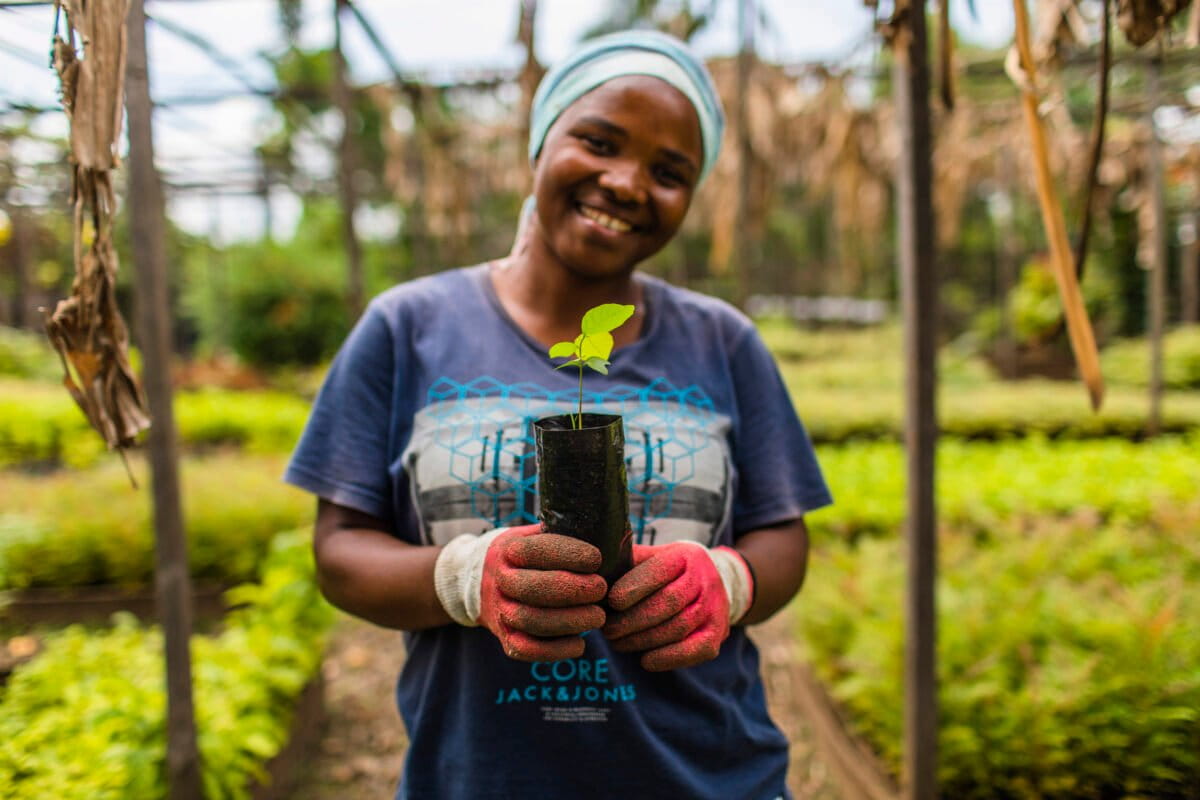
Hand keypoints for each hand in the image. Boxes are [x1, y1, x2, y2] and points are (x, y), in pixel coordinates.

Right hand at [435, 524, 606, 661]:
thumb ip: (559, 533)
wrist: (481, 582)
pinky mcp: (505, 638)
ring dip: (570, 621)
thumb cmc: (525, 557)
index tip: (596, 559)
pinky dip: (555, 651)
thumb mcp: (533, 535)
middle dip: (574, 590)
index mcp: (509, 550)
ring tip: (598, 617)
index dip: (570, 555)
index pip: (538, 550)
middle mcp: (500, 580)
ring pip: (533, 621)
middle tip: (601, 589)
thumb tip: (602, 529)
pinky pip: (527, 649)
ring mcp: (500, 610)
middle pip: (535, 588)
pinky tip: (579, 644)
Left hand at [602, 542, 753, 671]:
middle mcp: (704, 579)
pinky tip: (645, 660)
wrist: (713, 582)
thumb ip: (627, 561)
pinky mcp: (718, 633)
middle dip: (633, 620)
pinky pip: (695, 650)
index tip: (611, 601)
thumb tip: (592, 573)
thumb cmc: (669, 572)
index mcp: (685, 556)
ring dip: (643, 640)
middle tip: (608, 630)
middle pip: (668, 603)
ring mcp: (715, 607)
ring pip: (678, 627)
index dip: (634, 587)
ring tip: (618, 644)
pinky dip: (668, 658)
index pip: (660, 570)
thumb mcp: (653, 556)